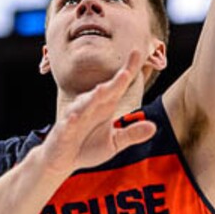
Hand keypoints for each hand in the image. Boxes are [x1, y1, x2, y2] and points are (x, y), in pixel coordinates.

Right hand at [40, 50, 156, 178]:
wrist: (61, 160)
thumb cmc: (87, 147)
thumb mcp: (114, 143)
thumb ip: (132, 134)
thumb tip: (154, 127)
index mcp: (104, 106)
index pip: (118, 86)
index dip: (128, 70)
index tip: (138, 53)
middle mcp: (90, 107)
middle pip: (104, 92)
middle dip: (114, 82)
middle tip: (126, 73)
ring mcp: (75, 118)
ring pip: (84, 104)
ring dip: (93, 97)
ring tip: (103, 90)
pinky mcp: (62, 131)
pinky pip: (66, 124)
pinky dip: (70, 120)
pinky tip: (74, 117)